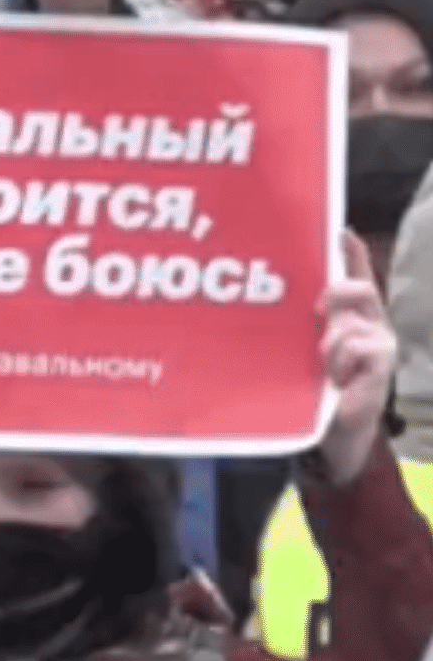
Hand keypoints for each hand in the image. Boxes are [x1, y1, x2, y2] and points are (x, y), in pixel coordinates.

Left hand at [317, 231, 396, 484]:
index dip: (351, 252)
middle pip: (356, 289)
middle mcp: (371, 323)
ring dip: (328, 346)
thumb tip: (276, 288)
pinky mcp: (383, 364)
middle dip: (335, 295)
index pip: (356, 275)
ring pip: (348, 325)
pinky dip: (340, 362)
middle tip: (317, 314)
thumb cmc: (316, 384)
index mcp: (352, 315)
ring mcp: (381, 343)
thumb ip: (302, 321)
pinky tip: (338, 379)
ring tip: (324, 368)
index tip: (340, 231)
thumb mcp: (303, 346)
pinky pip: (356, 346)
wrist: (335, 430)